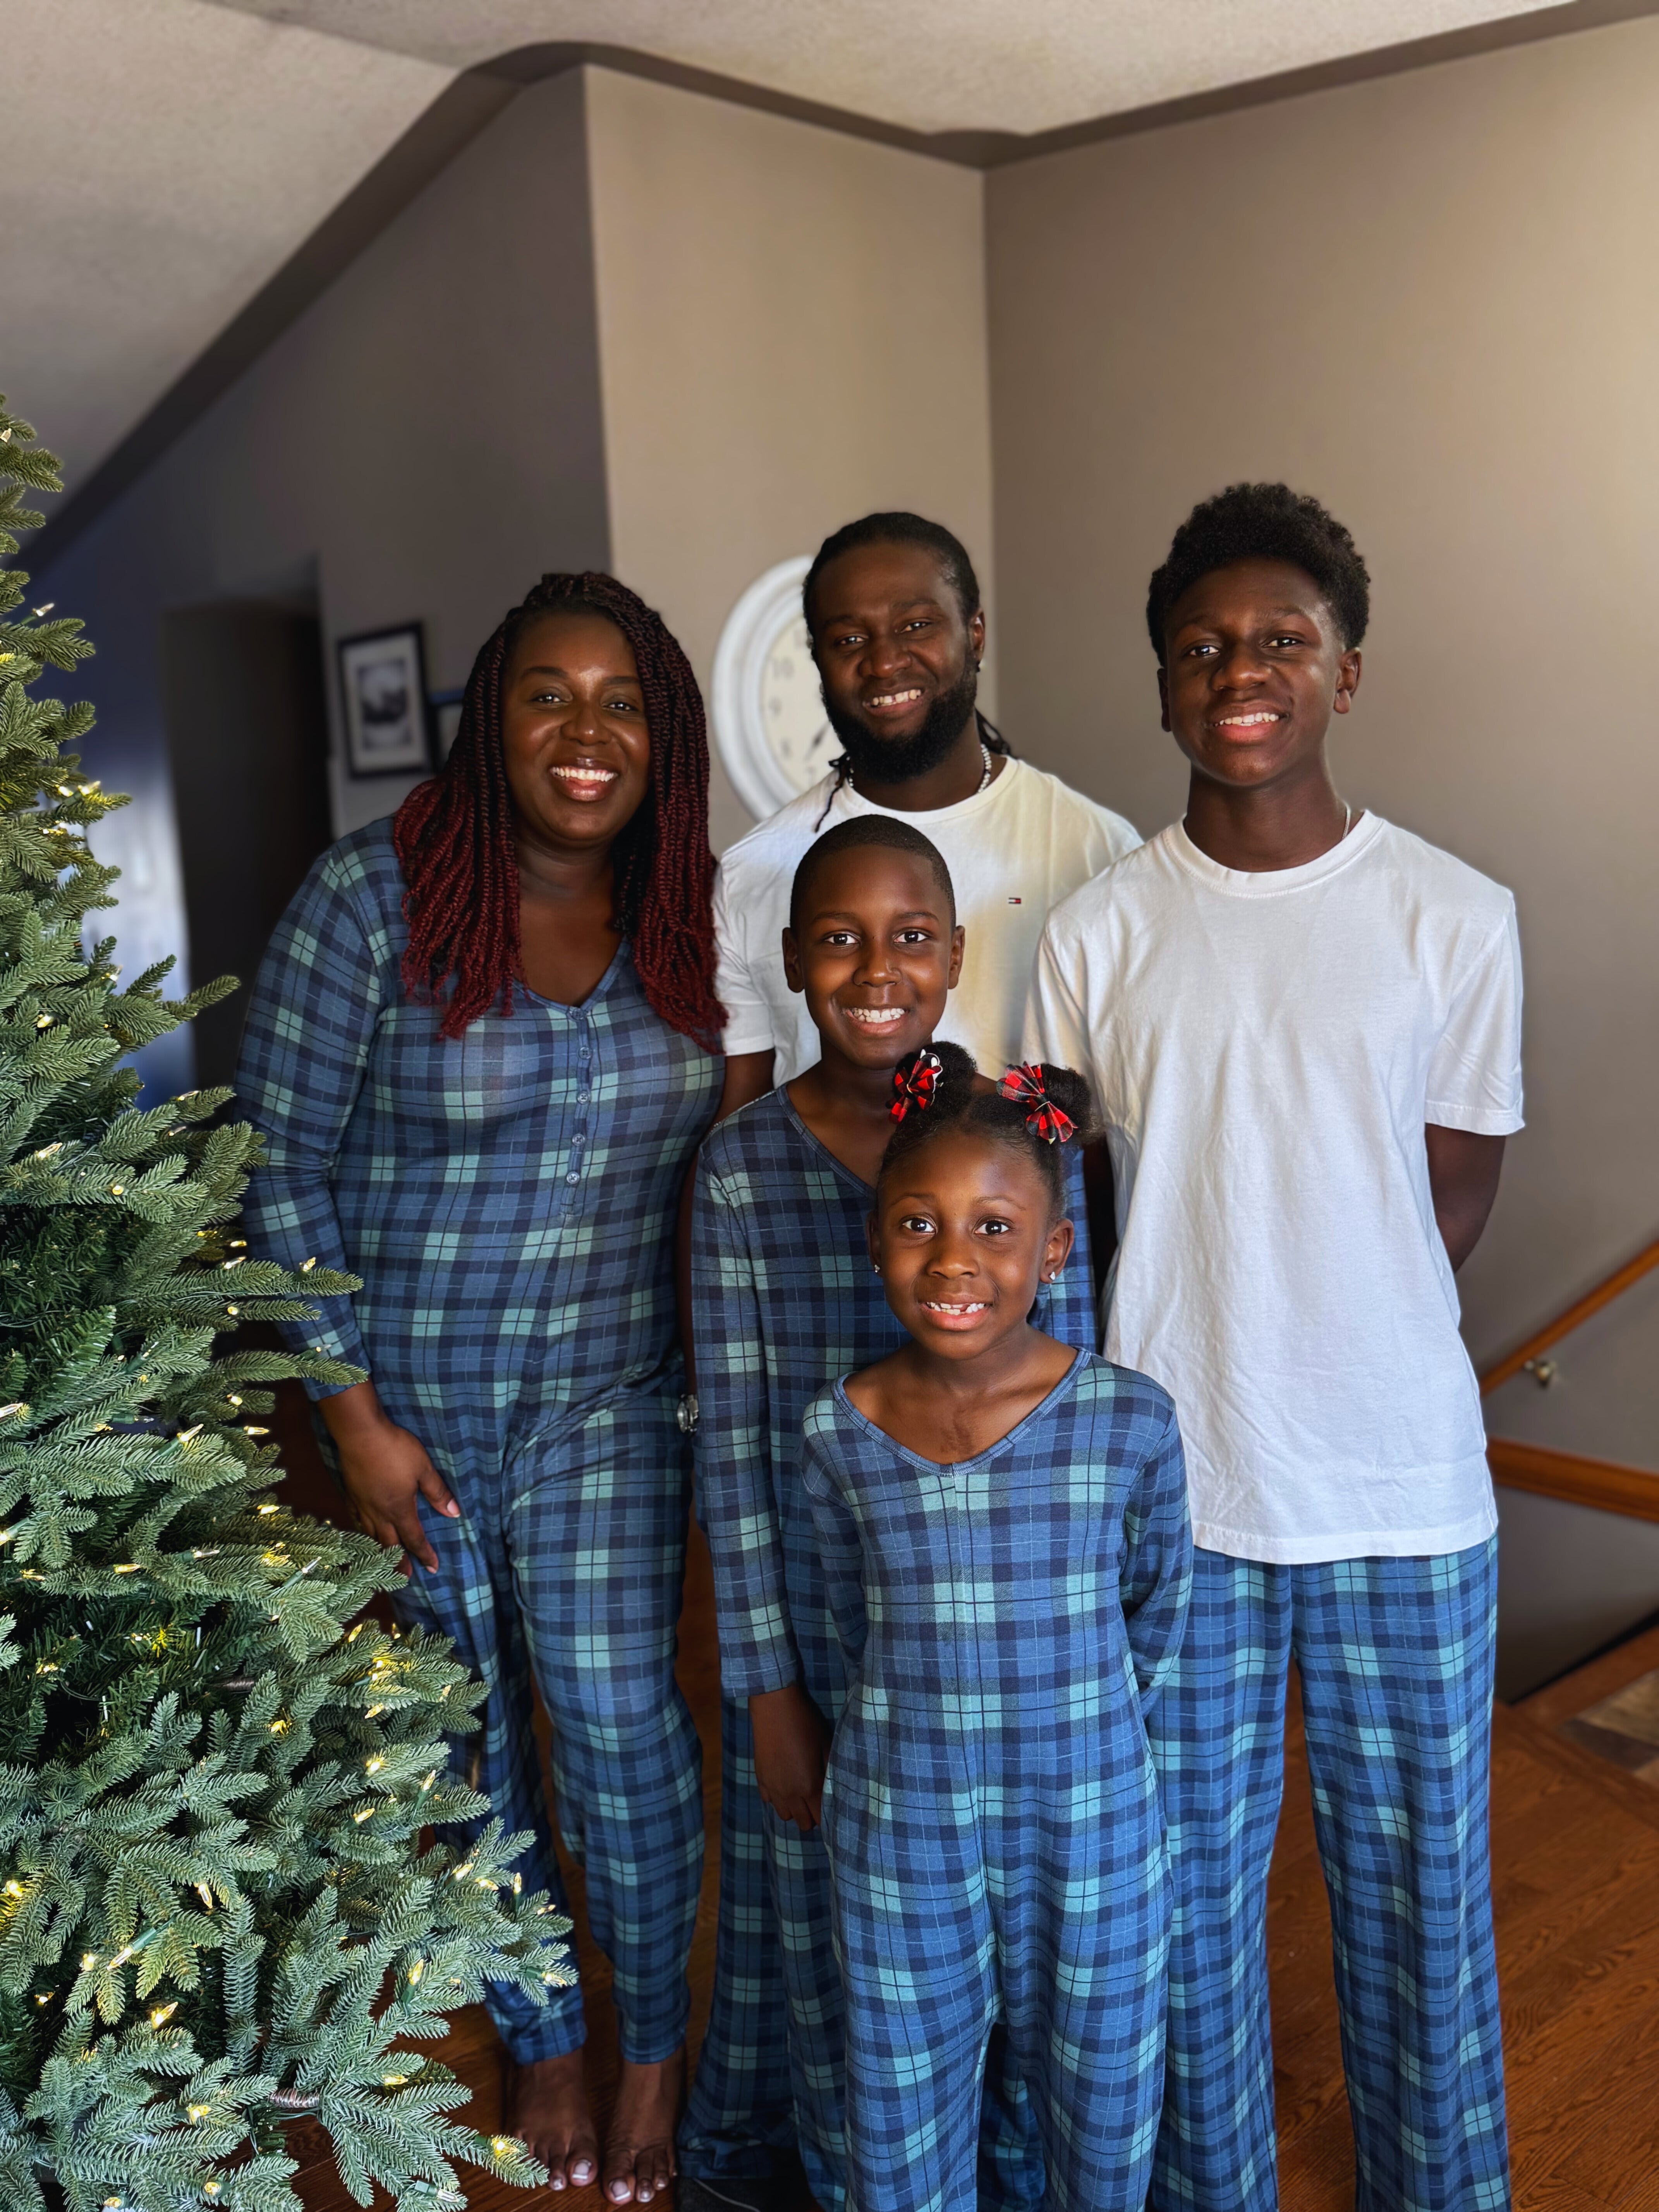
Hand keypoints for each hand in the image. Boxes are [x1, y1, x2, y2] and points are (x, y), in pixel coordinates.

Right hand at [317, 1379, 458, 1572]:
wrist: (360, 1433)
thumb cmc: (395, 1449)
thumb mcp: (423, 1468)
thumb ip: (438, 1492)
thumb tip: (454, 1514)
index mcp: (399, 1508)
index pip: (414, 1538)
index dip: (424, 1554)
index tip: (433, 1568)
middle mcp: (378, 1512)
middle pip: (389, 1544)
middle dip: (398, 1563)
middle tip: (404, 1579)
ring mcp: (361, 1504)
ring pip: (370, 1535)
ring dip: (378, 1551)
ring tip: (381, 1563)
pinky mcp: (350, 1493)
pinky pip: (355, 1519)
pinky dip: (360, 1531)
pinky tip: (361, 1532)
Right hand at [750, 1682, 829, 1831]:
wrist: (775, 1708)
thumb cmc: (805, 1724)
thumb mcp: (825, 1746)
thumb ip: (830, 1771)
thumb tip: (834, 1788)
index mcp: (809, 1787)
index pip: (819, 1818)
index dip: (826, 1815)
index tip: (830, 1806)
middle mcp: (789, 1794)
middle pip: (802, 1823)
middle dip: (811, 1815)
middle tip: (816, 1798)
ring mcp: (772, 1787)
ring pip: (784, 1815)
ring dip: (794, 1808)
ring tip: (799, 1791)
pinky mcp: (760, 1778)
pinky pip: (769, 1800)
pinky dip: (777, 1797)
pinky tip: (783, 1781)